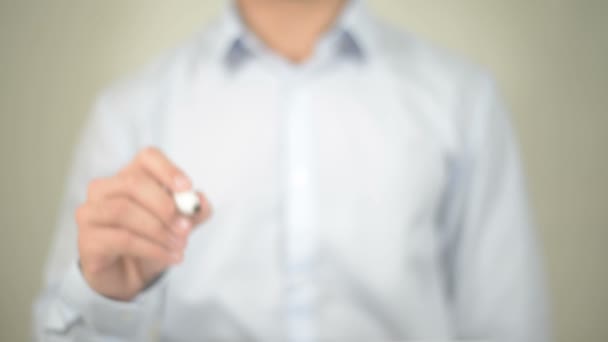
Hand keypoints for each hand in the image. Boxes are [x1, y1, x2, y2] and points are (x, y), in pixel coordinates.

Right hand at [75, 147, 210, 300]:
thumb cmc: (154, 240)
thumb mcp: (180, 225)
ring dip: (158, 230)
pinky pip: (121, 239)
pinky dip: (151, 248)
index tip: (188, 188)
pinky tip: (170, 256)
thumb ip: (194, 212)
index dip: (168, 170)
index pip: (147, 157)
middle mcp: (105, 188)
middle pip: (133, 183)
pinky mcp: (87, 239)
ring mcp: (91, 212)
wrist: (130, 275)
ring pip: (123, 210)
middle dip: (164, 206)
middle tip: (186, 228)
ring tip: (180, 246)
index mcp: (130, 176)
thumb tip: (200, 202)